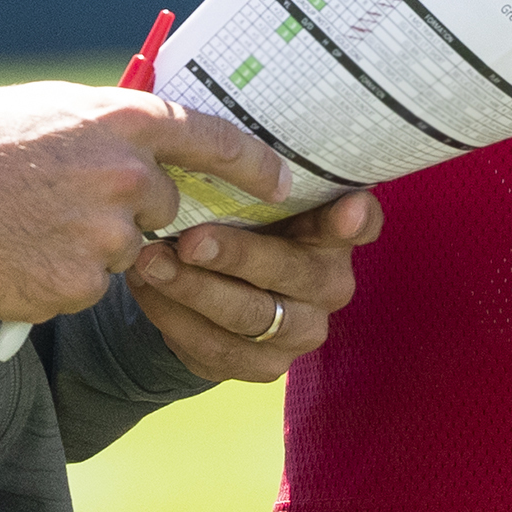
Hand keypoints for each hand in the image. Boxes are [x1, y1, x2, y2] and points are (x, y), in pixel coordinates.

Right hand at [0, 86, 285, 328]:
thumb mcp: (54, 110)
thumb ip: (112, 126)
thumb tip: (155, 141)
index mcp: (121, 120)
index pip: (215, 140)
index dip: (255, 164)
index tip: (282, 182)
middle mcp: (124, 176)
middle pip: (167, 206)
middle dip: (133, 209)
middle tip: (69, 198)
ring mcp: (104, 235)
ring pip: (128, 250)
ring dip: (93, 245)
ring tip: (32, 224)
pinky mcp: (80, 286)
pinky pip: (92, 286)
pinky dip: (64, 277)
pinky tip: (22, 254)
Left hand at [125, 190, 378, 382]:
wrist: (216, 286)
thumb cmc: (238, 220)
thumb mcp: (250, 194)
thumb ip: (251, 178)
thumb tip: (221, 144)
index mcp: (336, 232)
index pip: (363, 223)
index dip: (355, 220)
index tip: (348, 209)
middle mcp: (331, 285)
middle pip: (290, 272)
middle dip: (235, 255)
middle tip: (188, 240)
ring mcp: (301, 332)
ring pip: (249, 316)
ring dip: (193, 290)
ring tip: (149, 263)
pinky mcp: (265, 367)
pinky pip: (217, 349)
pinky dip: (176, 319)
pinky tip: (148, 291)